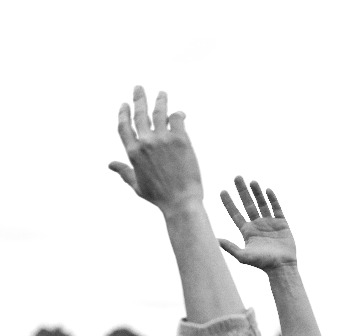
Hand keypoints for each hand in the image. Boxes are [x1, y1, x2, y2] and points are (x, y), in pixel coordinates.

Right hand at [108, 86, 202, 213]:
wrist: (181, 201)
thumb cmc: (159, 197)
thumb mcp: (137, 185)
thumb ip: (124, 172)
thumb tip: (110, 164)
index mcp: (133, 153)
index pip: (124, 126)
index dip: (123, 113)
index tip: (124, 104)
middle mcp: (146, 142)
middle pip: (140, 114)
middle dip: (138, 98)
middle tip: (138, 88)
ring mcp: (163, 139)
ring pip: (159, 112)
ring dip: (160, 100)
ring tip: (161, 93)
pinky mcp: (181, 139)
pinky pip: (177, 119)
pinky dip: (178, 114)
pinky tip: (180, 114)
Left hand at [218, 177, 296, 270]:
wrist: (282, 267)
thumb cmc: (262, 264)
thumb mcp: (243, 256)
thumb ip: (229, 247)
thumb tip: (213, 239)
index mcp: (247, 231)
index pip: (235, 214)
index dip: (229, 203)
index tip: (222, 191)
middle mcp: (257, 225)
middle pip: (248, 204)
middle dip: (242, 191)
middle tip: (237, 177)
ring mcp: (270, 223)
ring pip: (262, 203)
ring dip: (257, 192)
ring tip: (252, 181)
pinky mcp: (282, 223)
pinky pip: (277, 208)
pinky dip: (272, 199)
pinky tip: (267, 190)